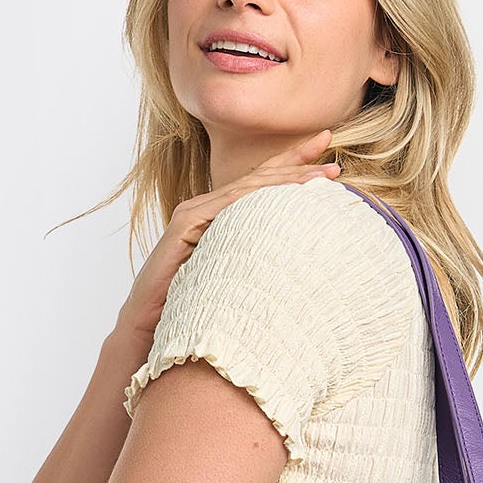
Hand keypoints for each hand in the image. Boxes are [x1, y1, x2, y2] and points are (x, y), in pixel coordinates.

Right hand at [112, 130, 341, 343]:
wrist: (150, 327)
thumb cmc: (191, 307)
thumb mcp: (234, 277)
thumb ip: (255, 260)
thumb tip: (298, 260)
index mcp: (219, 217)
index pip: (261, 186)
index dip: (293, 167)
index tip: (328, 160)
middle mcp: (205, 208)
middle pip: (258, 179)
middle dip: (297, 163)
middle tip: (332, 156)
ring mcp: (193, 213)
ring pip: (248, 188)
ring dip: (287, 177)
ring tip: (322, 173)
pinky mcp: (184, 226)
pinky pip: (227, 207)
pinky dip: (258, 197)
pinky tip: (286, 192)